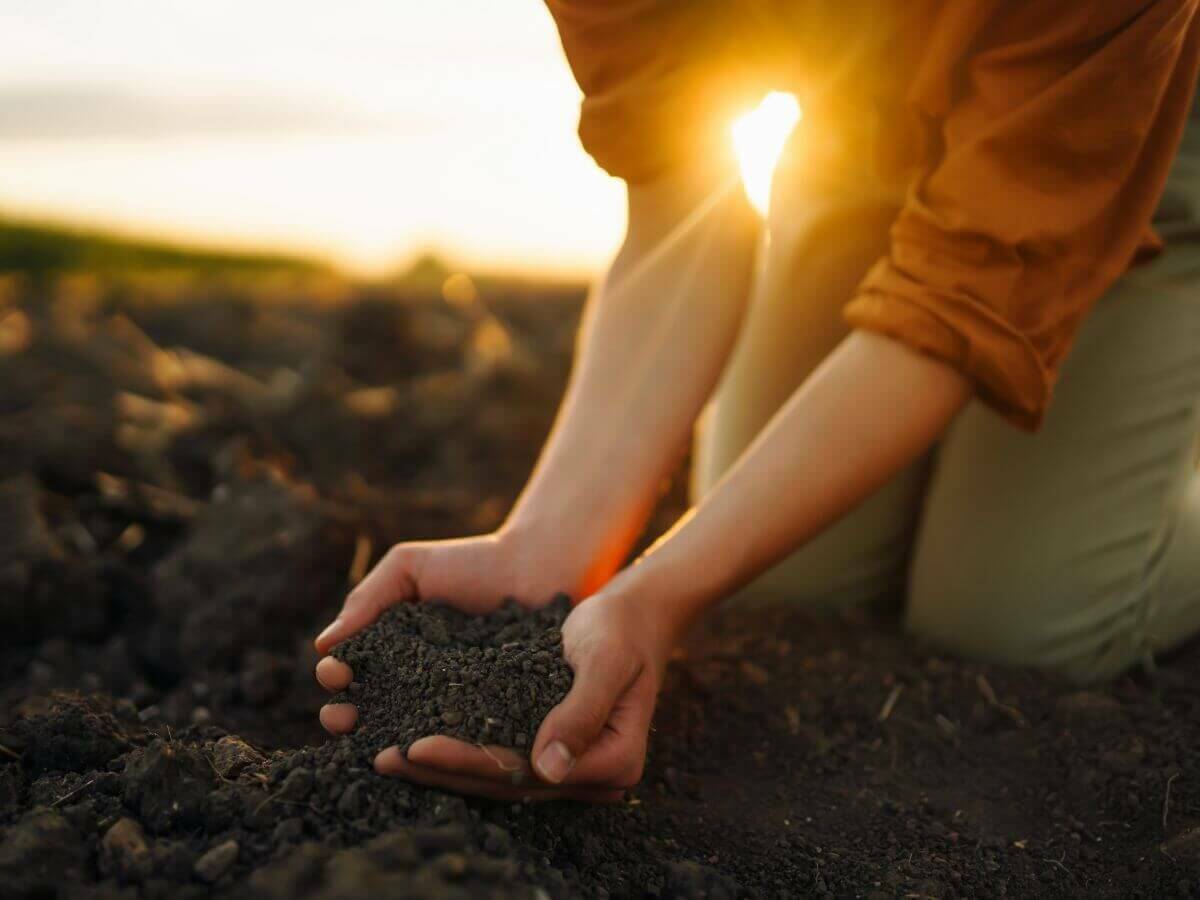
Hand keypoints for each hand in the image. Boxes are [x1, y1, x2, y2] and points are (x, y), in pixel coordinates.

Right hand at [313, 530, 579, 735]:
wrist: (539, 566)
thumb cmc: (473, 562)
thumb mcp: (410, 568)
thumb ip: (368, 598)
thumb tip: (323, 645)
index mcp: (392, 652)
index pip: (352, 673)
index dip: (336, 677)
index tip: (335, 673)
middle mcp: (416, 685)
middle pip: (371, 710)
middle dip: (348, 716)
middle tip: (342, 717)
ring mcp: (453, 705)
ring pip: (410, 731)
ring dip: (384, 740)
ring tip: (374, 741)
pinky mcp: (491, 718)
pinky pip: (462, 736)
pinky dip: (441, 746)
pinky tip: (425, 749)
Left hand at [370, 585, 673, 802]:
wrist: (637, 611)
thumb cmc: (623, 626)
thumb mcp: (605, 659)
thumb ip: (581, 711)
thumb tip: (549, 769)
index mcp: (615, 762)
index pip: (527, 772)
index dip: (469, 762)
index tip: (418, 745)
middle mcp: (592, 775)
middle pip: (506, 781)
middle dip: (442, 770)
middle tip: (385, 756)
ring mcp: (571, 764)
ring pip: (497, 774)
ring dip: (441, 767)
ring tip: (386, 754)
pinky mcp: (550, 745)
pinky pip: (498, 754)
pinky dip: (457, 748)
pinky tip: (413, 738)